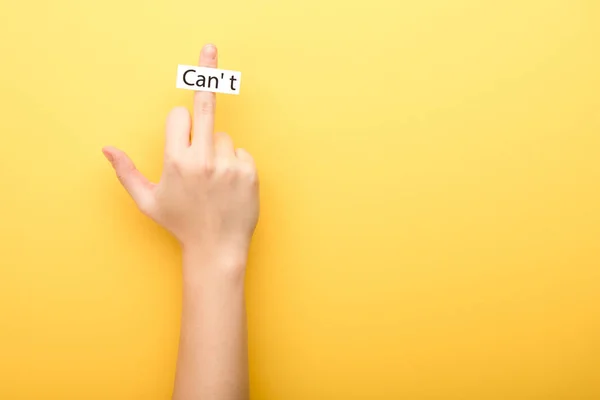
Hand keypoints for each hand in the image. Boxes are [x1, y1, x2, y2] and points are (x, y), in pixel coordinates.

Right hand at [102, 44, 258, 272]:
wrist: (216, 248)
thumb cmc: (180, 224)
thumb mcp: (147, 201)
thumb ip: (126, 172)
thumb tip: (106, 149)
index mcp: (176, 162)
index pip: (179, 116)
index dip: (179, 125)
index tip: (181, 136)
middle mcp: (202, 160)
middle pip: (206, 107)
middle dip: (205, 74)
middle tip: (209, 47)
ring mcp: (229, 165)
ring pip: (224, 138)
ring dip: (218, 151)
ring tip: (213, 182)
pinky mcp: (250, 172)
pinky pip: (242, 153)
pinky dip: (236, 164)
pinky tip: (229, 186)